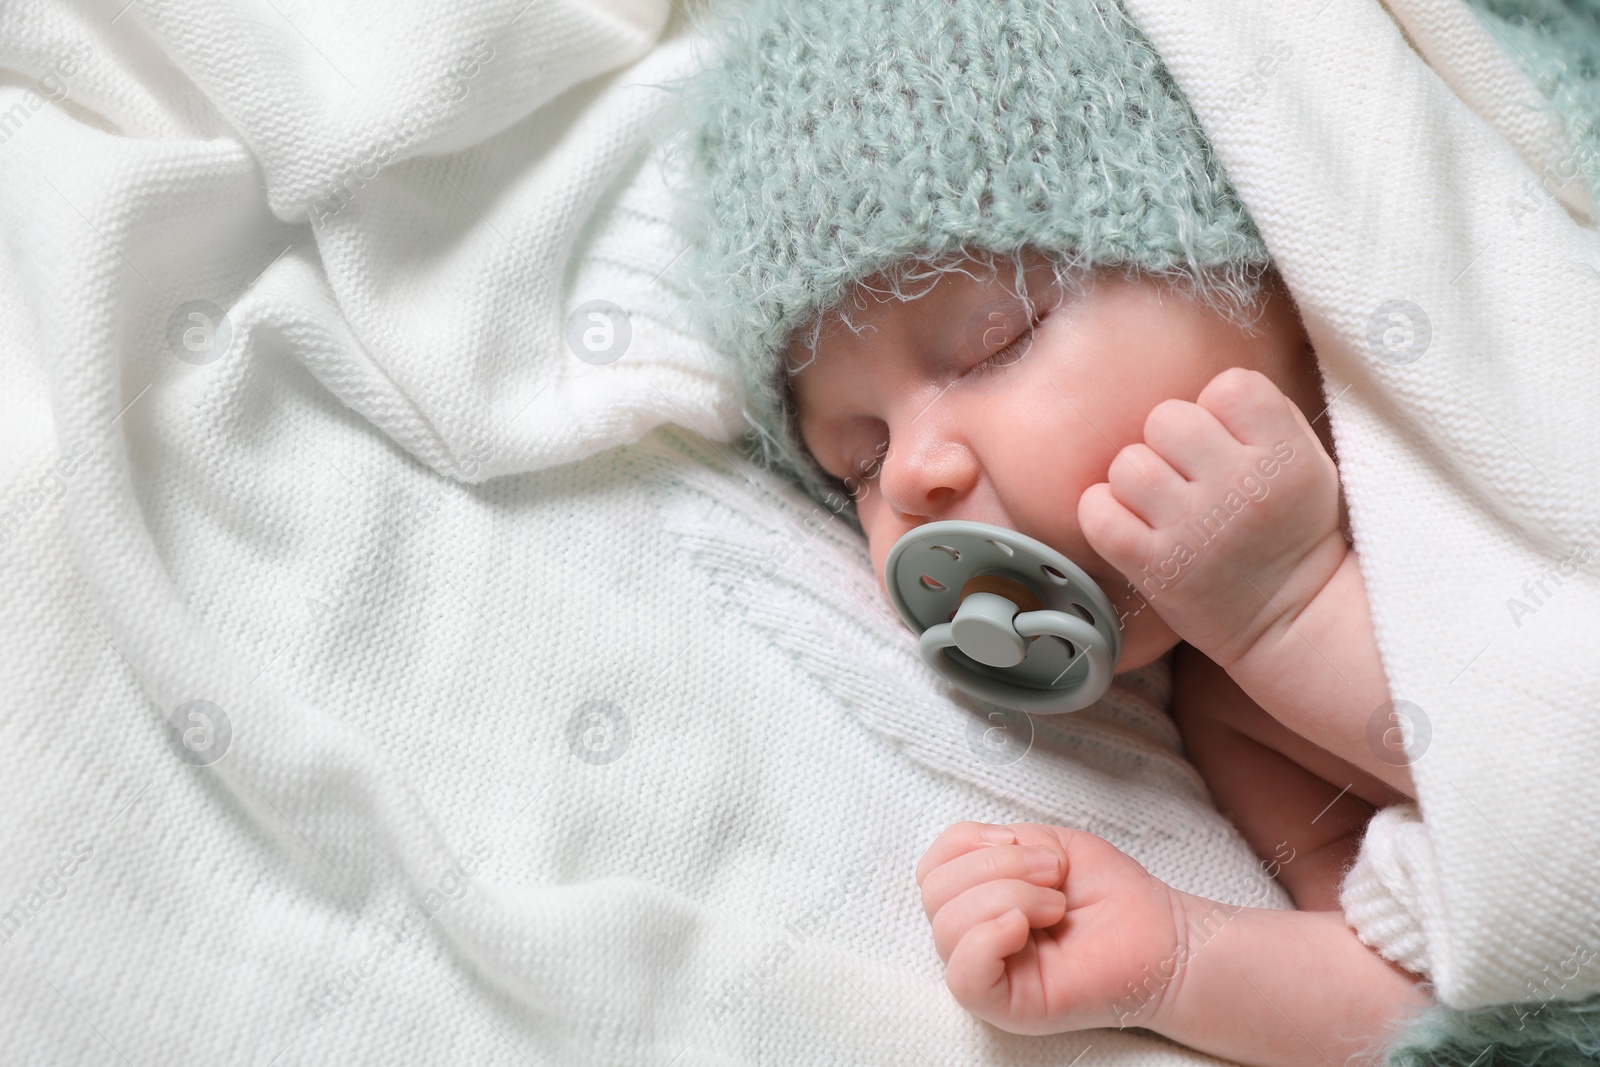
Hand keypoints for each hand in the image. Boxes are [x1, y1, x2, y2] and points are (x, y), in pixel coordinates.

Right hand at [916, 821, 1188, 1034]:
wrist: (1160, 936)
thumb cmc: (1110, 893)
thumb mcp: (1047, 842)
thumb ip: (999, 842)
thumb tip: (974, 858)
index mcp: (976, 899)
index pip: (931, 867)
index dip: (969, 842)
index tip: (1020, 842)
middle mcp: (972, 937)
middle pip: (935, 891)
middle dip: (998, 866)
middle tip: (1051, 876)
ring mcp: (987, 973)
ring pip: (947, 925)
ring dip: (1008, 896)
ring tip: (1054, 906)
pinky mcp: (1004, 1006)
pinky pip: (963, 975)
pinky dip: (989, 937)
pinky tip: (1025, 928)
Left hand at [1077, 367, 1345, 666]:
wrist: (1291, 619)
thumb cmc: (1291, 534)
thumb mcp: (1309, 464)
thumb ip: (1266, 418)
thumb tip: (1207, 389)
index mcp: (1285, 455)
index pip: (1229, 387)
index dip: (1217, 410)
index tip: (1224, 443)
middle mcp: (1240, 487)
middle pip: (1166, 417)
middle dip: (1170, 444)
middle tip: (1187, 477)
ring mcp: (1194, 529)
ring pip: (1128, 463)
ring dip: (1137, 481)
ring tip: (1163, 506)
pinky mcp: (1156, 567)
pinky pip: (1096, 512)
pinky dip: (1102, 513)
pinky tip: (1129, 524)